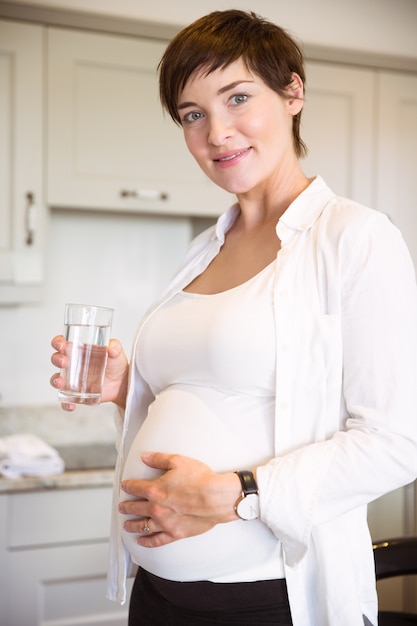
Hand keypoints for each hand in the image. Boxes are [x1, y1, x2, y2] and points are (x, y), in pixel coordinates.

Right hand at [50, 335, 128, 410]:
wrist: (122, 383)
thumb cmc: (116, 364)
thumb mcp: (117, 351)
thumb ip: (115, 347)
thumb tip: (111, 350)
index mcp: (78, 350)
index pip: (62, 343)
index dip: (57, 342)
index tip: (61, 345)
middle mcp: (72, 364)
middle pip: (56, 359)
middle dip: (56, 360)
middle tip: (64, 362)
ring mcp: (72, 379)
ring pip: (56, 379)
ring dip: (55, 381)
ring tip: (60, 383)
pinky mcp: (76, 393)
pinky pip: (66, 400)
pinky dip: (66, 403)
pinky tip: (71, 405)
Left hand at [118, 452, 241, 546]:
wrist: (216, 498)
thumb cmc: (200, 479)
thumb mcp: (178, 461)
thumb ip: (159, 459)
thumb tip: (145, 456)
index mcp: (155, 490)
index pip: (135, 488)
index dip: (127, 486)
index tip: (124, 486)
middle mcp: (156, 508)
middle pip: (135, 508)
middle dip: (126, 506)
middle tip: (121, 506)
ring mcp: (165, 523)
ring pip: (142, 526)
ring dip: (132, 524)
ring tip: (126, 525)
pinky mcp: (175, 533)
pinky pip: (156, 540)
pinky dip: (147, 541)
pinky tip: (141, 541)